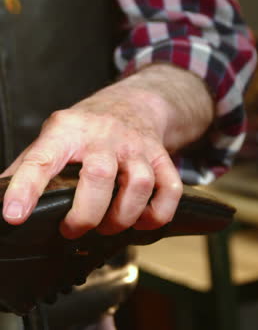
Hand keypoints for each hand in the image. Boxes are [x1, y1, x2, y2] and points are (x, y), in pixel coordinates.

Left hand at [1, 83, 182, 238]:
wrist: (132, 103)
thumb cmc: (88, 125)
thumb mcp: (54, 135)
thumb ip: (28, 166)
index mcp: (67, 131)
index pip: (42, 158)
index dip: (26, 189)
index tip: (14, 216)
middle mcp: (103, 136)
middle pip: (99, 175)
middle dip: (86, 215)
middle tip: (73, 228)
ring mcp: (135, 146)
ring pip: (138, 183)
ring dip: (122, 217)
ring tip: (109, 224)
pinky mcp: (160, 157)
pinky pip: (169, 189)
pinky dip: (157, 214)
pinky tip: (141, 218)